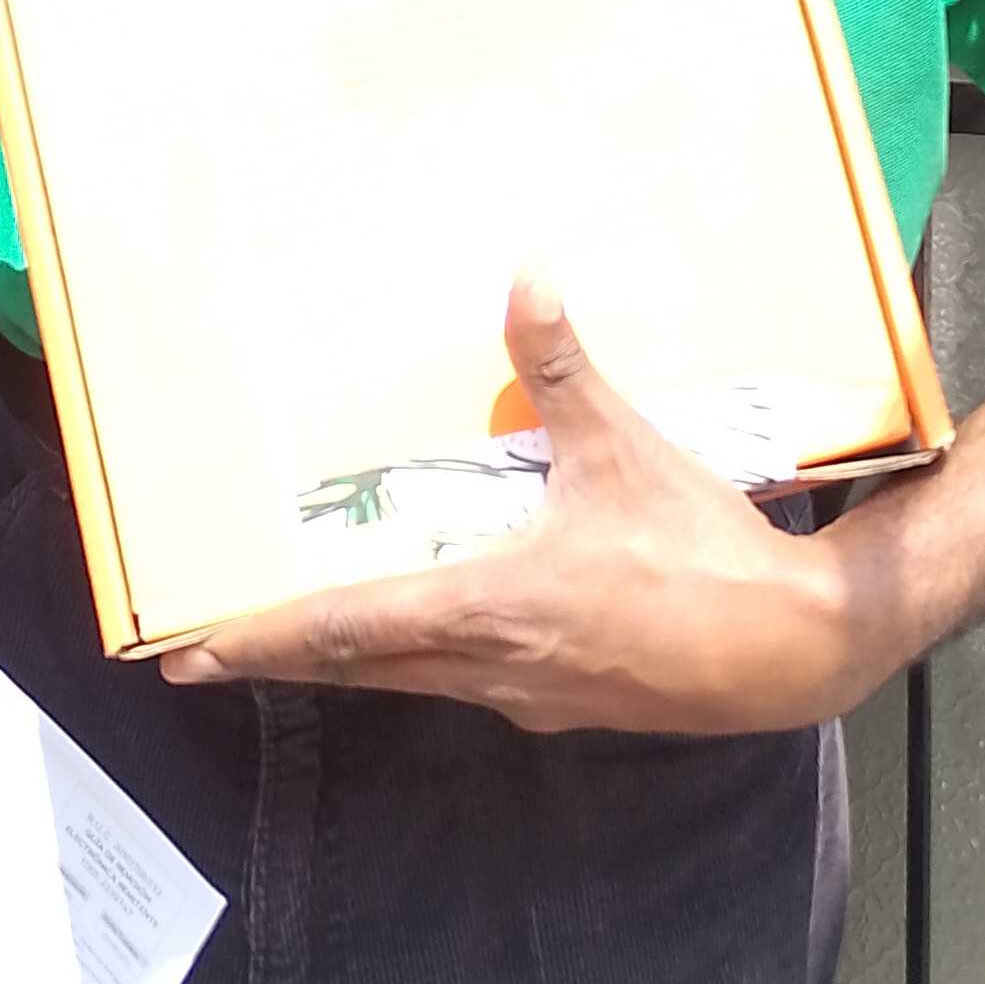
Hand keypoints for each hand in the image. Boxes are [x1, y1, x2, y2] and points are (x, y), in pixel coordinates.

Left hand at [160, 278, 900, 733]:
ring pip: (409, 680)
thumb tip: (526, 281)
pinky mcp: (563, 702)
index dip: (260, 639)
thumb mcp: (626, 451)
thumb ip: (565, 370)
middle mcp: (490, 668)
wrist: (794, 649)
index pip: (343, 629)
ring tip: (299, 632)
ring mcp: (527, 695)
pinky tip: (432, 625)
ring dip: (351, 657)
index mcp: (488, 610)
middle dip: (280, 655)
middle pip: (358, 667)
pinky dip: (422, 657)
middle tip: (208, 650)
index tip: (189, 654)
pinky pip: (466, 681)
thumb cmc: (705, 556)